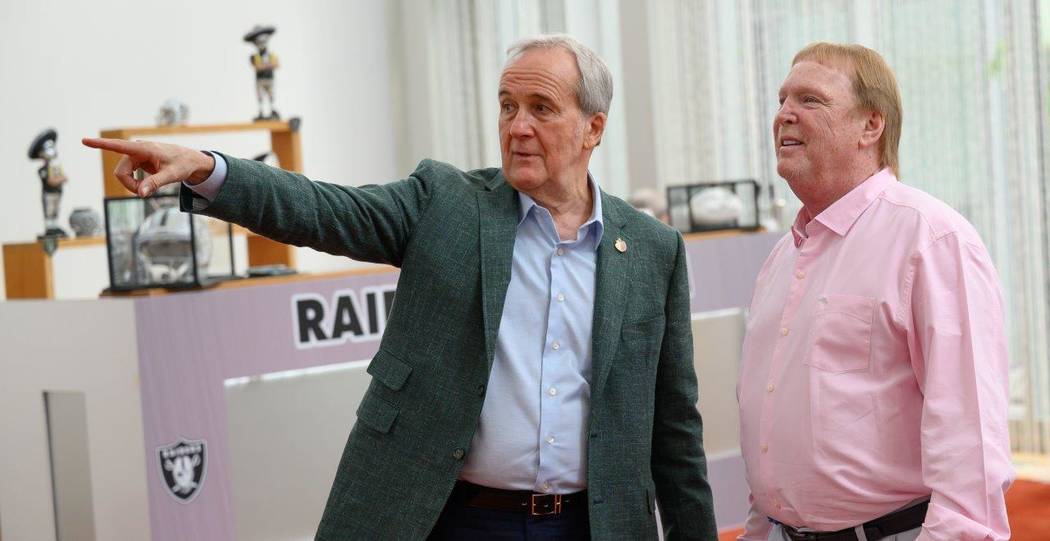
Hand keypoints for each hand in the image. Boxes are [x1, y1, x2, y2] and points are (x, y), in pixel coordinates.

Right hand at [81, 137, 215, 196]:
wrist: (190, 161)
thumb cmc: (183, 165)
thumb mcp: (171, 175)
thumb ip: (155, 183)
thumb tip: (140, 194)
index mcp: (144, 148)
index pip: (118, 146)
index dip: (100, 144)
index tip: (84, 140)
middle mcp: (137, 149)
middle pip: (120, 171)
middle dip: (129, 185)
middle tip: (144, 193)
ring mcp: (136, 155)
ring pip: (122, 174)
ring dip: (132, 185)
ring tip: (148, 189)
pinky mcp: (138, 161)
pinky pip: (128, 174)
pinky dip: (135, 183)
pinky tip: (147, 184)